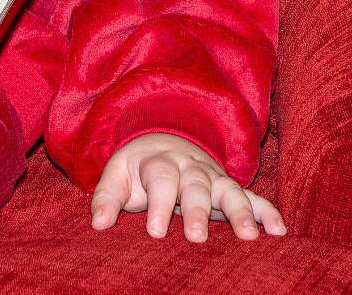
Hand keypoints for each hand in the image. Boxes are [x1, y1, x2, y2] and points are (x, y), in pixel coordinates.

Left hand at [90, 133, 286, 241]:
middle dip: (198, 210)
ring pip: (228, 189)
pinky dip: (267, 211)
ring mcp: (213, 176)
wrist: (163, 139)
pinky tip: (279, 231)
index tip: (156, 232)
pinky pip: (253, 196)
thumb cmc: (138, 168)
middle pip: (195, 185)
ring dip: (240, 211)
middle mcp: (189, 167)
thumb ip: (106, 198)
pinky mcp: (230, 187)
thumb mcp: (117, 175)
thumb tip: (97, 224)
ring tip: (249, 236)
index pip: (160, 180)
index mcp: (158, 162)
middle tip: (197, 237)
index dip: (159, 205)